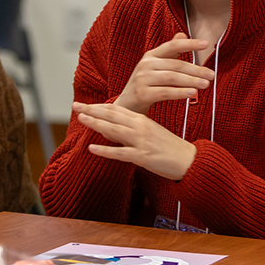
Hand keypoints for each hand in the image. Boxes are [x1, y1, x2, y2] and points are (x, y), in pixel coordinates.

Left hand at [74, 101, 196, 179]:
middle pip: (112, 116)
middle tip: (75, 105)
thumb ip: (134, 129)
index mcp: (142, 120)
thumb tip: (116, 130)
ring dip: (96, 124)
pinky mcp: (143, 156)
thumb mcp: (152, 133)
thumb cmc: (171, 148)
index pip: (116, 110)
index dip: (98, 106)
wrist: (189, 160)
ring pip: (114, 130)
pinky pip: (120, 153)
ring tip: (81, 119)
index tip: (84, 104)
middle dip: (92, 110)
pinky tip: (92, 148)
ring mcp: (141, 141)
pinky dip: (105, 150)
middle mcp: (140, 127)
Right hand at [115, 33, 215, 114]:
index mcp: (151, 56)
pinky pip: (165, 92)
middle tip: (211, 75)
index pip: (172, 46)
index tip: (206, 44)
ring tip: (206, 85)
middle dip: (196, 70)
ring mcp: (142, 79)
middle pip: (175, 65)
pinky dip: (180, 93)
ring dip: (191, 81)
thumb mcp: (155, 67)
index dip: (189, 44)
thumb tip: (182, 34)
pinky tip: (192, 94)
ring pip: (172, 78)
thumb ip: (170, 53)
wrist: (126, 106)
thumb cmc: (145, 85)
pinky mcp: (142, 94)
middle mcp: (145, 64)